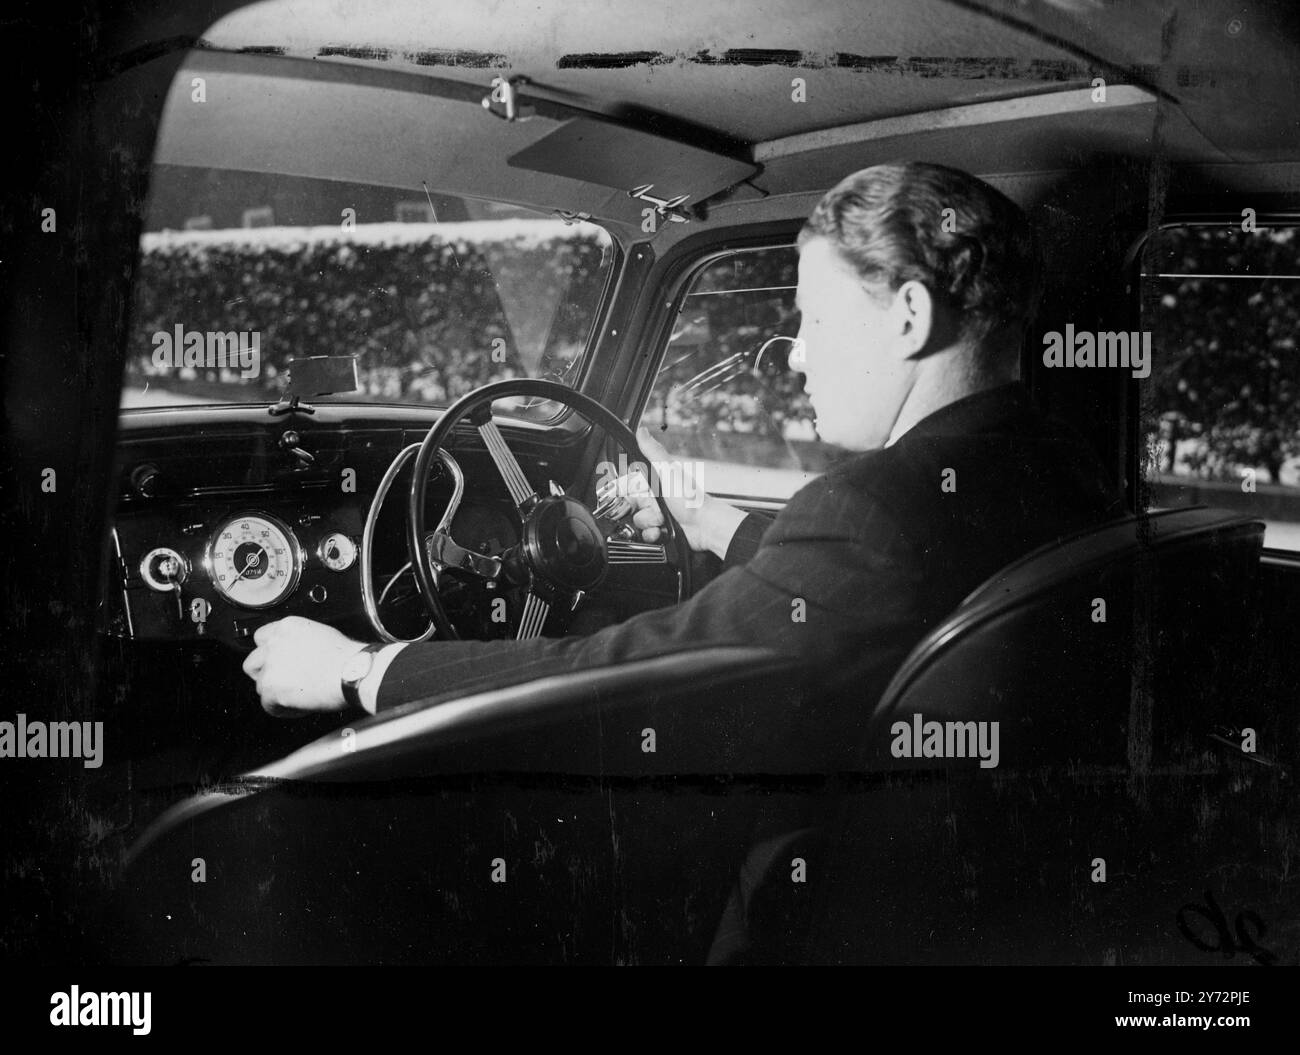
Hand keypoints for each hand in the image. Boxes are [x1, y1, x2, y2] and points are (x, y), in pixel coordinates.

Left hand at [242, 615, 365, 715]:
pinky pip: (268, 705)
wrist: (353, 673)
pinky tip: (297, 707)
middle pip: (253, 661)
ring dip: (275, 692)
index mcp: (287, 627)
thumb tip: (297, 655)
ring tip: (295, 696)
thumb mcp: (322, 636)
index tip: (277, 662)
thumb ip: (300, 642)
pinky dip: (281, 709)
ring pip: (260, 685)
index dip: (269, 653)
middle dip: (265, 672)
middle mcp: (275, 644)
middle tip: (282, 681)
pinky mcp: (272, 687)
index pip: (261, 637)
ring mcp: (271, 665)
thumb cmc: (348, 658)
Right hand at [622, 426, 746, 558]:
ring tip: (662, 519)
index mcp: (655, 481)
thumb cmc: (690, 497)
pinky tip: (661, 530)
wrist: (704, 525)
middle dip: (640, 509)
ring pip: (637, 521)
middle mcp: (655, 498)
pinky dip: (651, 534)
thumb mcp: (668, 470)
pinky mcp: (661, 530)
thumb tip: (642, 431)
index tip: (629, 494)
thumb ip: (653, 451)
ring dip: (648, 522)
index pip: (629, 485)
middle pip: (631, 506)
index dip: (626, 491)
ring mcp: (658, 515)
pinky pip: (644, 535)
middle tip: (655, 507)